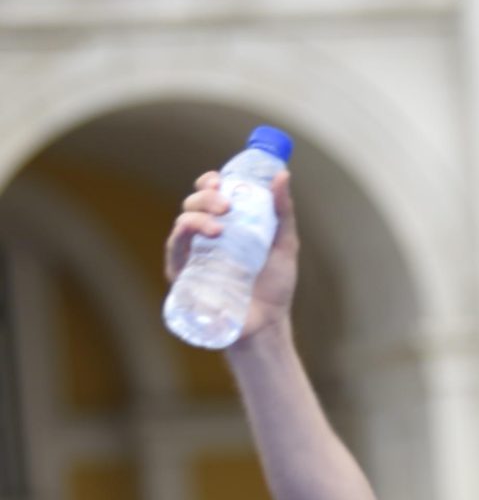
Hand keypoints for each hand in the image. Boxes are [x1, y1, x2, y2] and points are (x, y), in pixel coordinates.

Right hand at [165, 164, 299, 345]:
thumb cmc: (275, 287)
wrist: (268, 325)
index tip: (219, 180)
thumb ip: (283, 211)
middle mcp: (205, 237)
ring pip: (182, 224)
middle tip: (226, 205)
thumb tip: (282, 174)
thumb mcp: (284, 244)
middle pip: (193, 204)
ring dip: (196, 216)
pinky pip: (174, 250)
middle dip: (205, 197)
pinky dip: (183, 236)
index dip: (208, 183)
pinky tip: (202, 235)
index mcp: (225, 224)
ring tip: (219, 226)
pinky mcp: (184, 277)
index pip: (208, 194)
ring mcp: (193, 256)